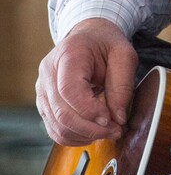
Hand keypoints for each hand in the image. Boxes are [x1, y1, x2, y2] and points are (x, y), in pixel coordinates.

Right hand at [36, 18, 137, 144]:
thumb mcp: (124, 55)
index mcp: (68, 55)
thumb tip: (118, 118)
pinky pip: (54, 129)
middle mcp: (48, 72)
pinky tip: (92, 133)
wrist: (89, 38)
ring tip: (107, 132)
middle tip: (115, 130)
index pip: (69, 90)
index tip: (110, 119)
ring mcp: (42, 89)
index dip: (89, 110)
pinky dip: (74, 136)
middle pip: (61, 113)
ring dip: (84, 135)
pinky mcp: (44, 103)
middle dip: (91, 128)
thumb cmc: (105, 44)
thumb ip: (123, 85)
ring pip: (56, 125)